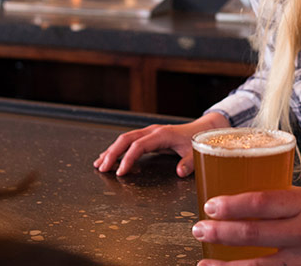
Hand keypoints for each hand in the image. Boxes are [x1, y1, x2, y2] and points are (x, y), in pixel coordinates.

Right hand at [93, 112, 228, 176]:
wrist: (201, 129)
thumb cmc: (197, 140)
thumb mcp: (196, 152)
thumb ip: (189, 162)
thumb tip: (180, 172)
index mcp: (161, 134)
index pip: (138, 146)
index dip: (128, 159)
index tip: (121, 172)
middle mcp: (152, 131)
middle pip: (126, 140)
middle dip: (112, 153)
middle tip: (102, 168)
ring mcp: (149, 133)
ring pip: (124, 139)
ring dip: (111, 151)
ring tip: (99, 164)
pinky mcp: (148, 137)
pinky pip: (129, 142)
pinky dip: (117, 149)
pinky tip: (108, 157)